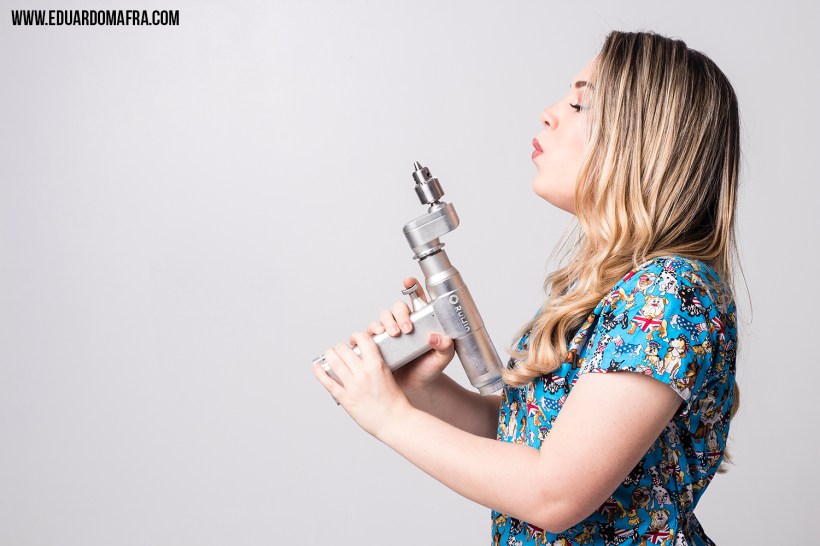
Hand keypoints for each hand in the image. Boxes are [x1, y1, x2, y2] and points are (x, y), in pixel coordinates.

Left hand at [312, 331, 412, 437]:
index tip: (354, 340)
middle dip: (340, 348)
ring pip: (333, 362)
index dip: (356, 336)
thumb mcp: (388, 374)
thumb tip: (361, 357)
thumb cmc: (394, 400)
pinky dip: (320, 373)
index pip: (362, 338)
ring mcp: (353, 386)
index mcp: (377, 364)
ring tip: (329, 355)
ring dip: (329, 356)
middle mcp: (363, 373)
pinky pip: (328, 382)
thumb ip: (375, 364)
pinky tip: (317, 367)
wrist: (395, 421)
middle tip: (340, 351)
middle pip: (343, 349)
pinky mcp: (345, 398)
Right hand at [358, 276, 455, 391]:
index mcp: (421, 321)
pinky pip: (367, 335)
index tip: (409, 281)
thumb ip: (446, 347)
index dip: (412, 286)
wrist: (416, 387)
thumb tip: (437, 337)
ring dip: (385, 323)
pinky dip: (366, 335)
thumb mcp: (443, 358)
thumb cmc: (429, 369)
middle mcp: (403, 323)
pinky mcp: (377, 345)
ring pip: (381, 318)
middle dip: (399, 314)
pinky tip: (372, 340)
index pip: (416, 299)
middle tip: (406, 329)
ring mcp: (389, 333)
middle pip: (396, 308)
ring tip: (393, 335)